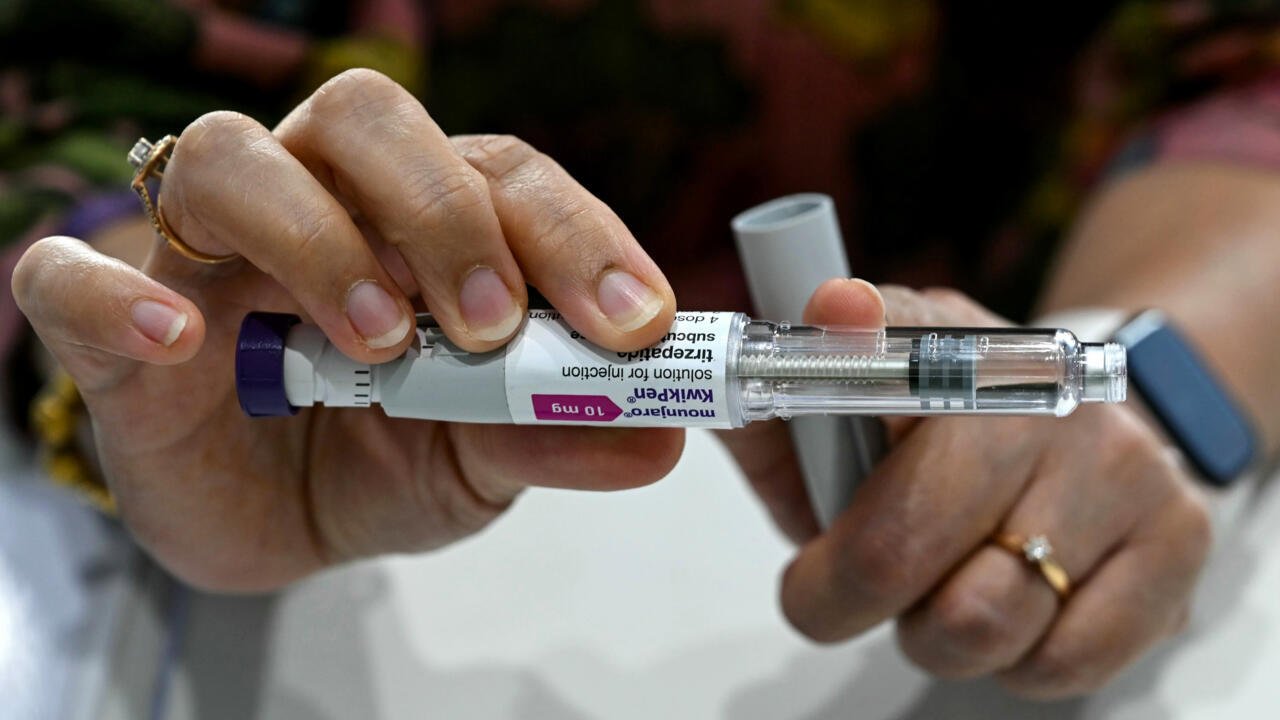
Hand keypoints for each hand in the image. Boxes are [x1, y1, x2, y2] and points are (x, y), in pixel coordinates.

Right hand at [12, 69, 682, 590]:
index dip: (572, 234)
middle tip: (493, 319)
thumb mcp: (475, 461)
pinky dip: (113, 294)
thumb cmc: (374, 459)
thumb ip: (550, 435)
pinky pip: (69, 274)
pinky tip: (178, 338)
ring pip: (234, 160)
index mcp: (416, 218)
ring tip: (380, 342)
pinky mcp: (112, 323)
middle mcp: (316, 201)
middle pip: (366, 119)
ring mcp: (205, 252)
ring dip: (318, 238)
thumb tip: (657, 441)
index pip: (501, 175)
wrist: (262, 519)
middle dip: (444, 207)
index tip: (632, 322)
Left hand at [720, 279, 1210, 698]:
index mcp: (930, 340)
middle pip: (905, 538)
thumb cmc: (925, 448)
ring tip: (938, 587)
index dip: (845, 339)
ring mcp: (1112, 458)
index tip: (832, 313)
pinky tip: (1014, 605)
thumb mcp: (832, 416)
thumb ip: (761, 407)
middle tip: (833, 590)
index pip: (887, 333)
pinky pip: (1062, 660)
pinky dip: (1015, 662)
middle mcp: (1031, 386)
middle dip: (841, 594)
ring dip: (932, 633)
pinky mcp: (1174, 535)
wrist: (1079, 440)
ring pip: (982, 619)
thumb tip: (681, 390)